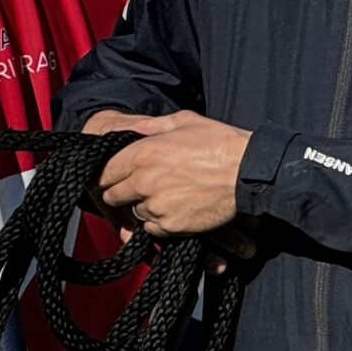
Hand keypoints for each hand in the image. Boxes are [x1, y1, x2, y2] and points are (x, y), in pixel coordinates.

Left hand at [86, 109, 253, 245]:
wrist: (248, 172)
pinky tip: (177, 208)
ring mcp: (157, 206)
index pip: (104, 172)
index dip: (107, 174)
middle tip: (139, 187)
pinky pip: (154, 229)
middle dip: (122, 192)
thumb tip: (133, 128)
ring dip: (144, 206)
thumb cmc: (219, 143)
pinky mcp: (172, 226)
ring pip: (135, 212)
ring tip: (167, 195)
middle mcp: (144, 182)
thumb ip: (151, 126)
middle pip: (113, 196)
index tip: (115, 176)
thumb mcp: (183, 122)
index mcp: (142, 154)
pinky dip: (161, 222)